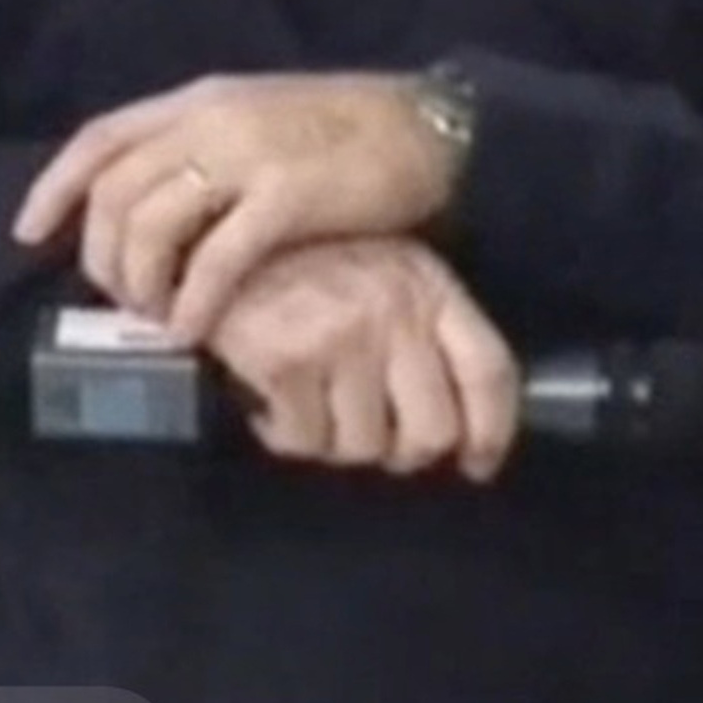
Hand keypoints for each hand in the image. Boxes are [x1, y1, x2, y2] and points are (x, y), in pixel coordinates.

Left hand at [14, 73, 463, 337]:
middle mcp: (210, 120)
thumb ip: (203, 149)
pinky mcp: (286, 198)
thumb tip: (152, 204)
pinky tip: (192, 330)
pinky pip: (215, 260)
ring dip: (140, 283)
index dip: (54, 188)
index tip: (28, 234)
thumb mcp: (258, 120)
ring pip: (150, 226)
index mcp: (199, 100)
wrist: (428, 127)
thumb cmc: (345, 132)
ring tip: (157, 316)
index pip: (100, 139)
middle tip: (119, 300)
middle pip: (114, 193)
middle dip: (100, 256)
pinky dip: (192, 302)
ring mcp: (247, 156)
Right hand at [204, 238, 521, 481]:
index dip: (491, 431)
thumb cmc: (300, 262)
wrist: (211, 239)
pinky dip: (284, 434)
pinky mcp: (288, 361)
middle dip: (401, 451)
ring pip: (363, 447)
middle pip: (432, 430)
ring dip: (334, 443)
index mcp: (427, 285)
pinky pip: (303, 441)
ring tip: (311, 408)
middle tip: (371, 439)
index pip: (488, 371)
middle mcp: (394, 310)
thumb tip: (453, 425)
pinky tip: (270, 402)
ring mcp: (342, 337)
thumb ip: (419, 331)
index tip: (477, 463)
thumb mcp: (380, 273)